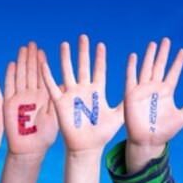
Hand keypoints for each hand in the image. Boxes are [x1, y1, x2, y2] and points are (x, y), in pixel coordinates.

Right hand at [2, 43, 58, 154]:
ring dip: (21, 62)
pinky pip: (9, 87)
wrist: (29, 149)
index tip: (43, 50)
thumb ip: (59, 99)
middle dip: (31, 57)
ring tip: (23, 49)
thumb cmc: (45, 137)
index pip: (43, 75)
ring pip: (20, 76)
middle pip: (30, 72)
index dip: (42, 62)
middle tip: (32, 43)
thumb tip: (67, 83)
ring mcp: (20, 98)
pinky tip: (11, 64)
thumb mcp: (57, 116)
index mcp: (44, 97)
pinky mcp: (9, 104)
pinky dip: (9, 75)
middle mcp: (32, 95)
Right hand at [40, 35, 122, 151]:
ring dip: (66, 58)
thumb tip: (139, 92)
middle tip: (83, 37)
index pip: (99, 70)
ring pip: (67, 72)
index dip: (99, 58)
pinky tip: (44, 64)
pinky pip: (52, 87)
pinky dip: (48, 76)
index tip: (100, 44)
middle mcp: (84, 90)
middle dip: (83, 52)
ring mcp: (71, 95)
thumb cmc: (103, 132)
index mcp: (98, 91)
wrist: (87, 146)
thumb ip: (126, 103)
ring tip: (65, 44)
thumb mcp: (119, 116)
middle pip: (83, 66)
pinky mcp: (60, 103)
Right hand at [123, 38, 182, 171]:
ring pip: (146, 68)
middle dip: (163, 53)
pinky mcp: (131, 94)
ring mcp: (143, 90)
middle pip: (160, 66)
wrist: (147, 140)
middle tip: (166, 40)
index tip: (182, 51)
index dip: (178, 62)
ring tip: (152, 44)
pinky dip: (131, 67)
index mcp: (167, 92)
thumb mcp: (181, 117)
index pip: (173, 73)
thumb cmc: (164, 131)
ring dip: (149, 56)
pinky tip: (133, 56)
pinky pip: (130, 78)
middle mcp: (155, 88)